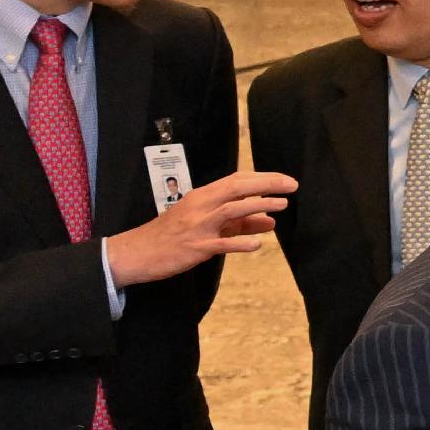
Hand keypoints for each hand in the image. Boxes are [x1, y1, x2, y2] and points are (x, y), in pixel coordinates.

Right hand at [104, 168, 296, 284]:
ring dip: (258, 206)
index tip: (285, 179)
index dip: (262, 178)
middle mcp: (200, 206)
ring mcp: (198, 226)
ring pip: (231, 210)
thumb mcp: (205, 223)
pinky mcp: (195, 248)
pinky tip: (257, 244)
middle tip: (292, 185)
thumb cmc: (173, 235)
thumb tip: (272, 220)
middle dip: (266, 184)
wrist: (137, 252)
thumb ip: (239, 222)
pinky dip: (240, 243)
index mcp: (202, 196)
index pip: (236, 180)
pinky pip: (221, 244)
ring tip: (282, 206)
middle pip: (237, 188)